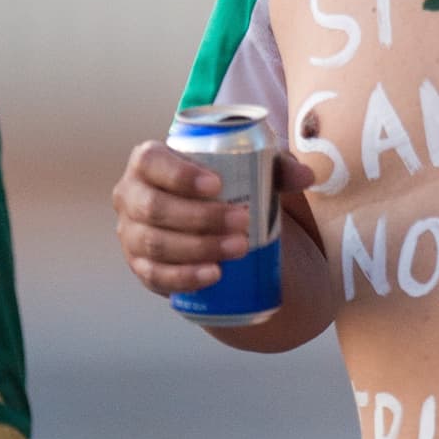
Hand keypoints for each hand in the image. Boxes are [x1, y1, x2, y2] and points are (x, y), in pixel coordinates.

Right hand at [112, 140, 314, 298]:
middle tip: (242, 221)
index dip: (179, 174)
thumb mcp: (249, 170)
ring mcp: (131, 234)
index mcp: (149, 161)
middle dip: (200, 217)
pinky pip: (156, 275)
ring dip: (198, 248)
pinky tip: (213, 275)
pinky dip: (184, 277)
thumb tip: (306, 177)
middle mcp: (131, 195)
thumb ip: (277, 168)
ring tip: (239, 248)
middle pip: (154, 207)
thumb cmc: (225, 186)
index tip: (218, 185)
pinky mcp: (141, 266)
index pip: (152, 161)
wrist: (208, 224)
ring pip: (155, 243)